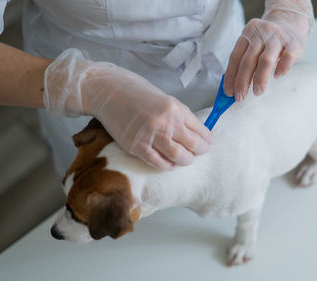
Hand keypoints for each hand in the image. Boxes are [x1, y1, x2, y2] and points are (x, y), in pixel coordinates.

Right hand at [44, 49, 211, 169]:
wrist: (108, 91)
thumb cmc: (137, 92)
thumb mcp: (165, 98)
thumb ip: (180, 115)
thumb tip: (196, 132)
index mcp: (175, 108)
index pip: (200, 130)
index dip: (207, 139)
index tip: (208, 142)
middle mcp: (165, 123)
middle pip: (193, 146)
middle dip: (200, 151)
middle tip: (199, 152)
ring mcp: (150, 136)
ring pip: (178, 157)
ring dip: (185, 160)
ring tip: (185, 159)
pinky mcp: (136, 146)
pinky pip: (157, 162)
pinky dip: (167, 165)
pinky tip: (169, 163)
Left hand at [224, 0, 313, 100]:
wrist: (291, 22)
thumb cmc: (268, 40)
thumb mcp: (254, 44)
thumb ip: (244, 61)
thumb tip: (233, 86)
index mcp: (248, 34)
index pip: (235, 57)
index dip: (230, 76)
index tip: (229, 91)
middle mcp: (262, 34)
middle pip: (248, 60)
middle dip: (242, 82)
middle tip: (240, 97)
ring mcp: (278, 37)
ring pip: (265, 61)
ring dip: (260, 79)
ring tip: (257, 92)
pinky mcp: (293, 43)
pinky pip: (286, 58)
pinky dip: (281, 69)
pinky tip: (277, 76)